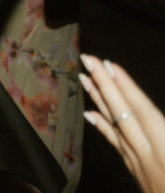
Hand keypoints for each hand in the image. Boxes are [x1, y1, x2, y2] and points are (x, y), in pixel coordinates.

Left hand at [80, 55, 164, 192]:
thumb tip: (149, 112)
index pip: (142, 112)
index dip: (126, 87)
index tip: (110, 65)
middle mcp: (149, 155)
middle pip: (122, 114)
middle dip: (104, 84)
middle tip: (88, 59)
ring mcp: (140, 165)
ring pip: (115, 126)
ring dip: (99, 99)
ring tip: (83, 77)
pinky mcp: (137, 172)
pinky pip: (116, 145)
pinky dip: (103, 127)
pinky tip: (89, 113)